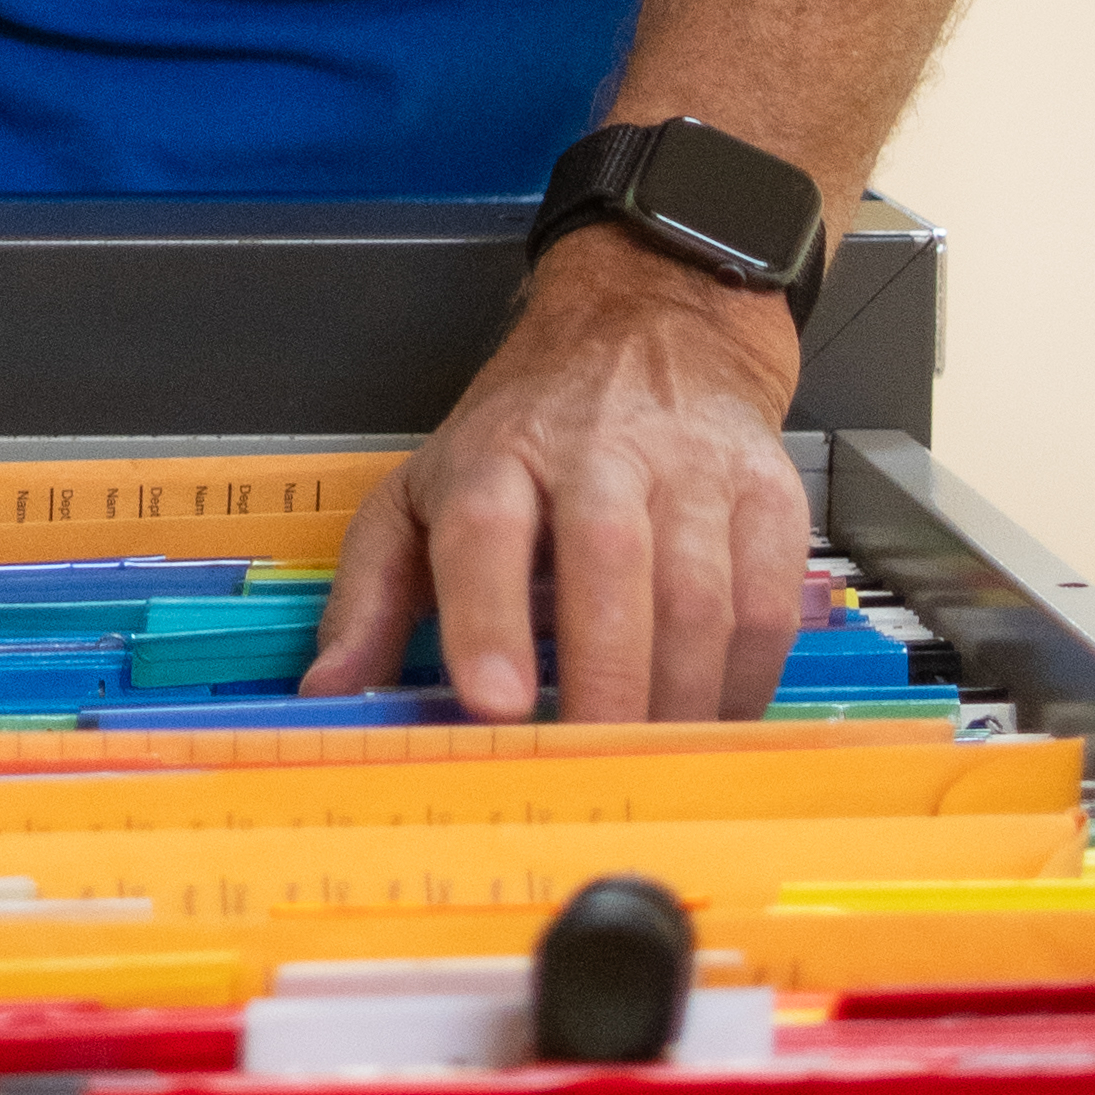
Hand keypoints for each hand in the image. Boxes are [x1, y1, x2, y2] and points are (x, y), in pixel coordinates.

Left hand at [302, 228, 810, 721]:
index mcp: (498, 452)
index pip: (485, 527)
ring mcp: (692, 467)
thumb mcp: (427, 488)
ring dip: (677, 702)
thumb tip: (326, 692)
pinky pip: (767, 609)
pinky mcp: (769, 493)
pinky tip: (710, 725)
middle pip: (607, 564)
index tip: (494, 703)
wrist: (653, 324)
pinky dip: (744, 684)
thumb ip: (372, 594)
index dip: (488, 617)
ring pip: (699, 597)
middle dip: (604, 683)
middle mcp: (599, 449)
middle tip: (590, 770)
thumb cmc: (531, 432)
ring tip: (651, 769)